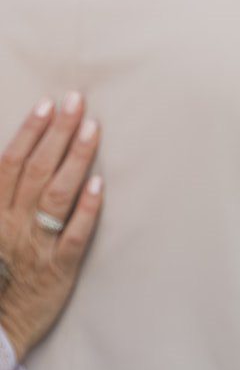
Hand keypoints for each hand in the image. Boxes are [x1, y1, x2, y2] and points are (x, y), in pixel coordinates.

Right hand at [0, 94, 105, 361]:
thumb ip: (1, 196)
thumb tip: (11, 160)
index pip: (9, 163)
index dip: (29, 131)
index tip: (48, 104)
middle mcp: (11, 225)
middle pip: (36, 170)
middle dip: (58, 132)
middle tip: (78, 101)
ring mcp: (36, 245)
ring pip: (56, 194)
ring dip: (76, 158)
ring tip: (93, 128)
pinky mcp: (60, 268)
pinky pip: (74, 234)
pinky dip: (87, 208)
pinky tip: (100, 184)